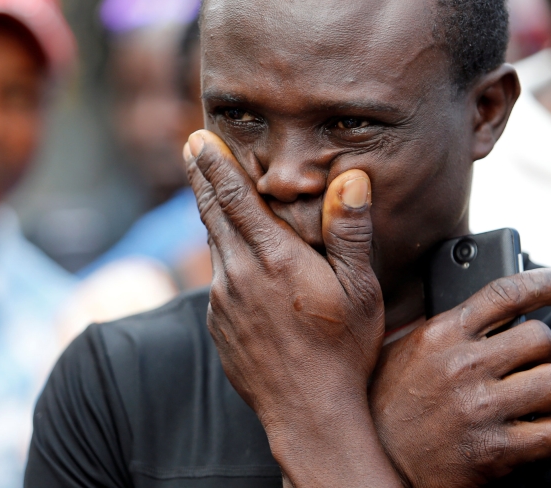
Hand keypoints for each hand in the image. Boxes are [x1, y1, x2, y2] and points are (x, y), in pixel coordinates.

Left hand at [185, 130, 401, 485]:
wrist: (308, 412)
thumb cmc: (343, 351)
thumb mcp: (360, 289)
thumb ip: (350, 231)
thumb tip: (351, 178)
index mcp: (274, 259)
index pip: (235, 198)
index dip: (216, 164)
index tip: (198, 137)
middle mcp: (239, 275)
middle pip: (213, 213)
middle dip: (202, 176)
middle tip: (191, 147)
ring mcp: (223, 302)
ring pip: (213, 245)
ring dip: (210, 213)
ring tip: (208, 189)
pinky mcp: (218, 325)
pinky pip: (217, 279)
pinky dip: (222, 257)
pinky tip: (234, 257)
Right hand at [370, 269, 550, 487]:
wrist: (375, 464)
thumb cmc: (389, 406)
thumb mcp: (404, 353)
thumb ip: (446, 330)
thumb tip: (493, 311)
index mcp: (441, 334)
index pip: (505, 293)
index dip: (546, 283)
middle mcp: (462, 366)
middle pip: (543, 338)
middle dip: (546, 353)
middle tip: (533, 366)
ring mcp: (479, 408)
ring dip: (547, 395)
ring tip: (526, 403)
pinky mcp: (493, 451)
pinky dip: (545, 435)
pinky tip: (523, 435)